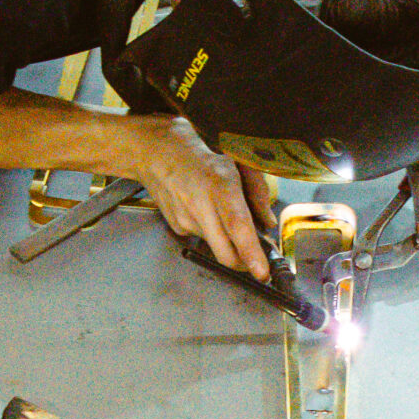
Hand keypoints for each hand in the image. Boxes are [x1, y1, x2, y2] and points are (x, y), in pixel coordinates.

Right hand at [123, 116, 273, 281]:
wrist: (151, 149)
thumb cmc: (194, 146)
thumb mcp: (234, 157)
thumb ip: (256, 190)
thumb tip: (267, 222)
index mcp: (217, 183)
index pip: (237, 226)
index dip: (251, 252)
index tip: (262, 272)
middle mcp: (199, 204)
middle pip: (225, 252)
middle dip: (244, 262)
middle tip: (257, 258)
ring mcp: (184, 218)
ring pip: (216, 245)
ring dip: (227, 239)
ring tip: (223, 209)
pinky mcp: (176, 226)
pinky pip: (202, 236)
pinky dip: (211, 229)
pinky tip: (205, 207)